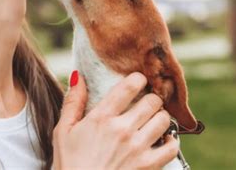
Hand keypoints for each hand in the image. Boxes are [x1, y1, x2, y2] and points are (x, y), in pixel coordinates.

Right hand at [52, 71, 178, 169]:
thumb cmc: (69, 164)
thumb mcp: (63, 131)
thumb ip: (73, 102)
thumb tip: (77, 75)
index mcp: (101, 118)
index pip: (129, 86)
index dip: (138, 78)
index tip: (138, 80)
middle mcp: (122, 130)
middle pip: (152, 101)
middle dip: (150, 98)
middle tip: (146, 102)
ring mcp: (137, 148)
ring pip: (163, 119)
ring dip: (160, 117)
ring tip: (153, 120)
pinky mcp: (148, 166)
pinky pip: (171, 147)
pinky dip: (171, 141)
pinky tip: (162, 140)